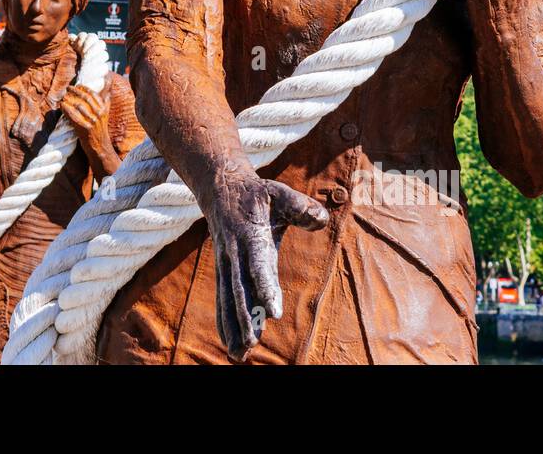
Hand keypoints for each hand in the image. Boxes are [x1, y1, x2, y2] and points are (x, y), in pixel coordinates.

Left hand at [61, 84, 111, 148]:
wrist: (100, 146)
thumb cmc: (100, 129)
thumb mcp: (106, 113)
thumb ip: (106, 100)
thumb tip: (109, 83)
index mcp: (104, 109)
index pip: (93, 94)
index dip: (84, 88)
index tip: (77, 85)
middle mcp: (99, 114)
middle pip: (85, 98)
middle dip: (75, 91)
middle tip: (68, 88)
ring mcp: (92, 121)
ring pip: (78, 105)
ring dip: (69, 100)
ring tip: (63, 97)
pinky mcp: (84, 128)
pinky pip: (73, 116)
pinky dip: (66, 109)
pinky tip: (61, 106)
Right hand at [202, 169, 329, 361]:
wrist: (221, 188)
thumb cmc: (257, 194)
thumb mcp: (279, 192)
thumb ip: (300, 206)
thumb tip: (322, 218)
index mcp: (251, 234)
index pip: (258, 264)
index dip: (265, 287)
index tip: (273, 311)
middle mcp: (235, 252)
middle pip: (239, 289)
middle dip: (245, 317)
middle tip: (252, 343)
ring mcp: (225, 262)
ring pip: (228, 298)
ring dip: (233, 327)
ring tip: (239, 354)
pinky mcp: (222, 269)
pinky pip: (222, 298)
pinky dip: (224, 321)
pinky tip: (229, 343)